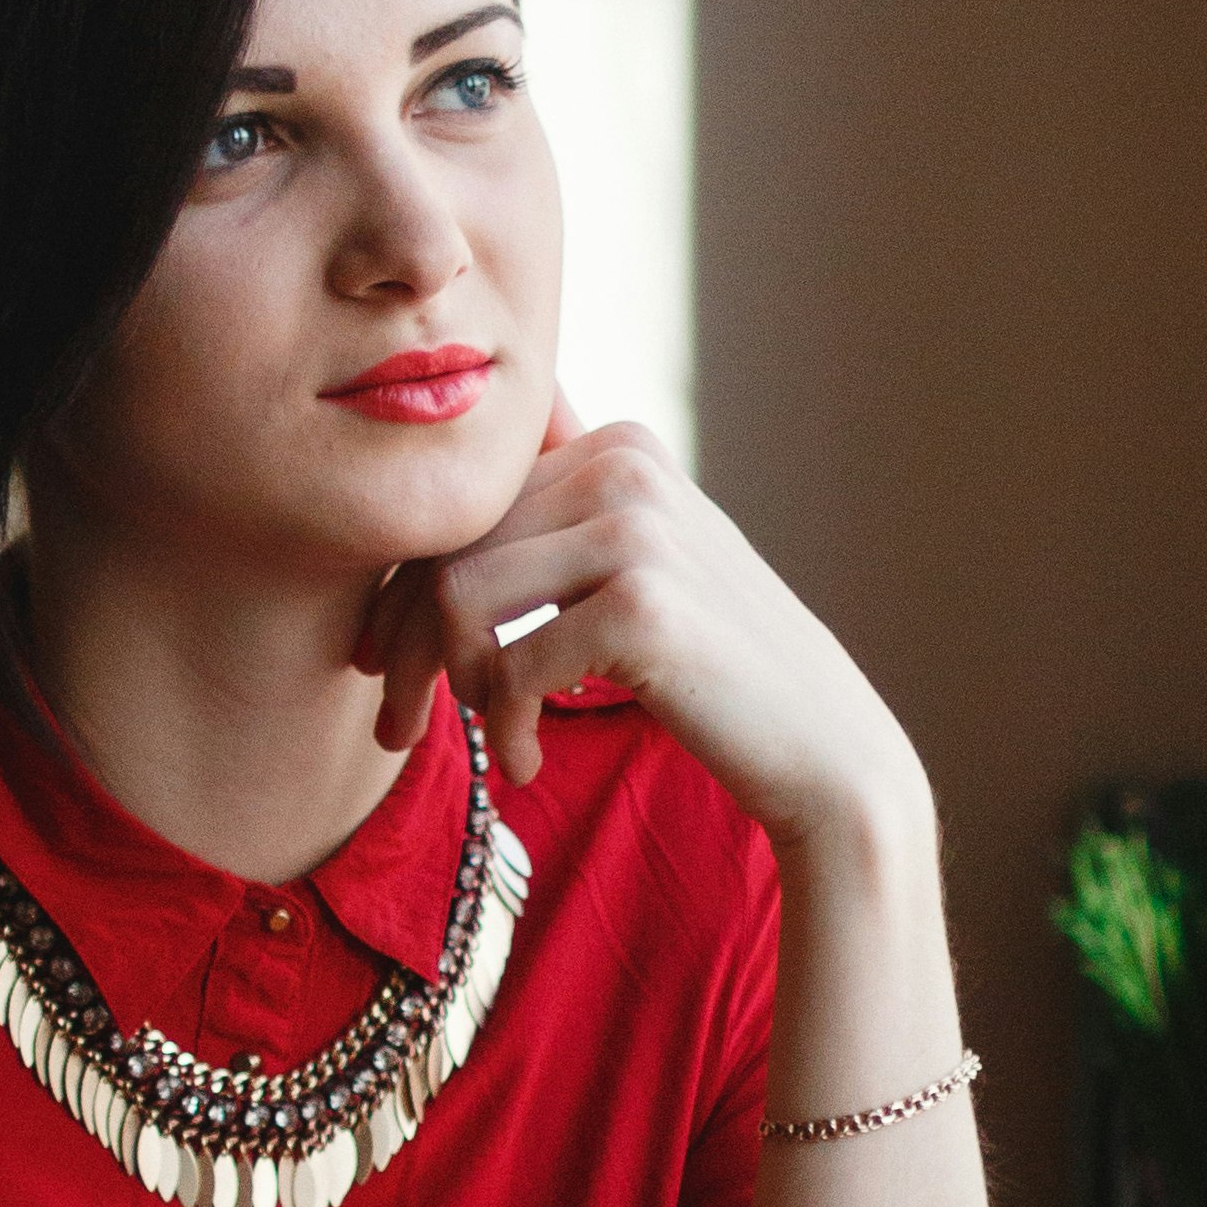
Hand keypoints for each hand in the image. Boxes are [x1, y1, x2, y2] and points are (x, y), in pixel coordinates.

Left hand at [356, 403, 921, 847]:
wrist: (823, 747)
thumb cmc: (714, 672)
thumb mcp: (636, 570)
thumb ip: (561, 518)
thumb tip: (438, 474)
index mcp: (618, 443)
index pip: (466, 505)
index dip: (402, 590)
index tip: (383, 662)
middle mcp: (626, 464)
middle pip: (448, 545)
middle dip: (407, 647)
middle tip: (400, 727)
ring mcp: (637, 529)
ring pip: (456, 595)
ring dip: (456, 684)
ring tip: (495, 736)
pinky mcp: (639, 605)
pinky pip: (505, 665)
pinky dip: (502, 728)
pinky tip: (528, 762)